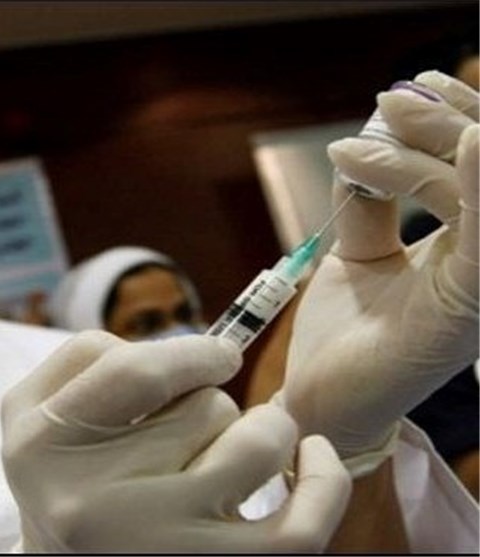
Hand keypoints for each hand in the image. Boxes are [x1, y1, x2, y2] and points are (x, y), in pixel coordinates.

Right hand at [1, 331, 350, 552]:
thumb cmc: (61, 475)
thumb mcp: (35, 409)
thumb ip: (89, 357)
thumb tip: (193, 351)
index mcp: (41, 448)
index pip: (138, 372)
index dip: (195, 353)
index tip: (221, 354)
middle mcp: (91, 506)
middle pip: (204, 410)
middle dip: (213, 400)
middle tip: (195, 429)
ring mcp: (154, 548)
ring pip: (254, 448)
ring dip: (264, 430)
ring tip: (246, 441)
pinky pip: (298, 529)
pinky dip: (323, 482)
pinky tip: (312, 457)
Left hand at [281, 71, 478, 463]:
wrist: (323, 396)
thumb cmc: (350, 330)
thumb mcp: (359, 251)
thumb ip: (372, 201)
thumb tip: (364, 142)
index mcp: (470, 244)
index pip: (478, 166)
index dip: (455, 118)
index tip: (409, 88)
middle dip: (442, 123)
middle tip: (389, 104)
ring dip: (441, 143)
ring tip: (386, 120)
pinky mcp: (468, 309)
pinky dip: (479, 187)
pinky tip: (470, 145)